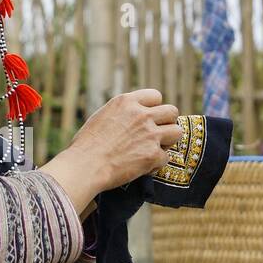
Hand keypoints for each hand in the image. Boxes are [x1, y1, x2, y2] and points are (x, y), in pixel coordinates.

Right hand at [39, 89, 182, 215]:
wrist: (85, 166)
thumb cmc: (85, 146)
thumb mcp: (101, 117)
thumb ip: (121, 114)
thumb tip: (129, 117)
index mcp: (126, 102)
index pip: (156, 96)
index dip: (154, 108)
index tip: (149, 118)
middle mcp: (141, 115)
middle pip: (172, 112)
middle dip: (167, 123)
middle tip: (156, 134)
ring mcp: (150, 134)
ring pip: (177, 132)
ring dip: (168, 141)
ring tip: (153, 149)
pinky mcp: (152, 155)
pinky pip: (165, 158)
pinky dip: (155, 164)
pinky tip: (142, 167)